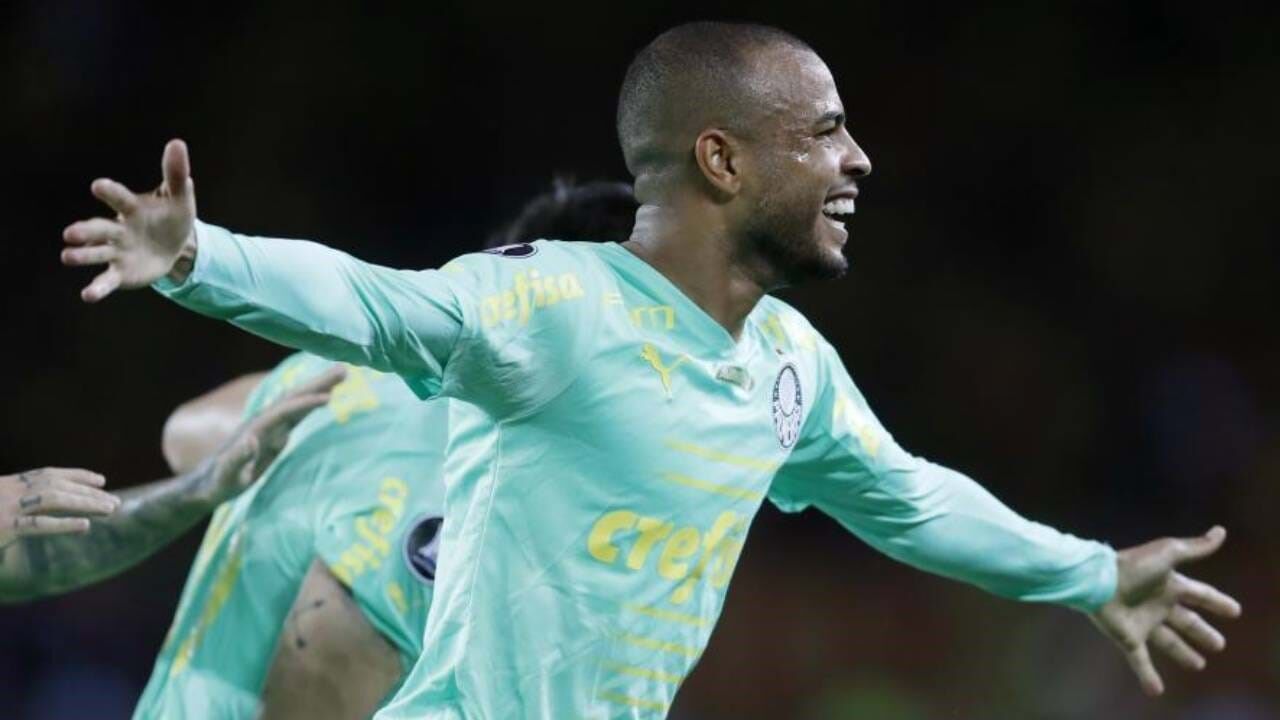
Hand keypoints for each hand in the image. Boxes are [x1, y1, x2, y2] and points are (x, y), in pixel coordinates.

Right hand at [0, 468, 120, 548]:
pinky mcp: (5, 527)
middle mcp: (12, 491)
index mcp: (10, 484)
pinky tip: (85, 525)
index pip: (49, 474)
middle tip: (115, 501)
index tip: (101, 480)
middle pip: (57, 485)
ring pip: (53, 499)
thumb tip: (48, 511)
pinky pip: (37, 524)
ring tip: (109, 510)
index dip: (77, 476)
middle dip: (88, 492)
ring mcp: (9, 508)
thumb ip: (19, 504)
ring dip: (84, 502)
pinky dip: (63, 524)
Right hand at [62, 139, 197, 301]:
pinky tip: (87, 295)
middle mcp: (117, 229)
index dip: (110, 192)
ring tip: (67, 256)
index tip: (98, 186)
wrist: (177, 246)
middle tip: (70, 233)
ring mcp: (116, 251)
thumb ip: (176, 173)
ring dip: (82, 255)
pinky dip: (98, 287)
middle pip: (98, 229)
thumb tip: (178, 143)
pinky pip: (106, 280)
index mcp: (132, 208)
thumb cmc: (172, 216)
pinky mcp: (120, 272)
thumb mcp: (180, 197)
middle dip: (85, 231)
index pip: (120, 198)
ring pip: (95, 253)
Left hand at [192, 365, 345, 505]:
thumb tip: (251, 440)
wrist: (209, 481)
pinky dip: (312, 400)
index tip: (328, 397)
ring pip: (297, 400)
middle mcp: (264, 421)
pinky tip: (326, 394)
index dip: (304, 404)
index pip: (284, 412)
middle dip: (317, 383)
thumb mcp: (227, 475)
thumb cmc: (218, 483)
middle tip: (344, 369)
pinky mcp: (275, 431)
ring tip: (341, 373)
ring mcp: (270, 425)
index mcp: (256, 429)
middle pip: (294, 397)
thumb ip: (237, 458)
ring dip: (318, 386)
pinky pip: (297, 411)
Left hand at [1090, 526, 1241, 695]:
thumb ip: (1195, 547)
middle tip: (1219, 645)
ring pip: (1168, 642)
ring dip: (1183, 654)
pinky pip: (1140, 660)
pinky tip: (1157, 691)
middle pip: (1186, 622)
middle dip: (1202, 633)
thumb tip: (1220, 532)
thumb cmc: (1133, 566)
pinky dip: (1148, 676)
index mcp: (1169, 585)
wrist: (1097, 581)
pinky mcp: (1128, 638)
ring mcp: (1143, 623)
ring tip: (1199, 665)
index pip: (1199, 595)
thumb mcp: (1168, 553)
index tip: (1235, 611)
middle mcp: (1158, 605)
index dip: (1216, 602)